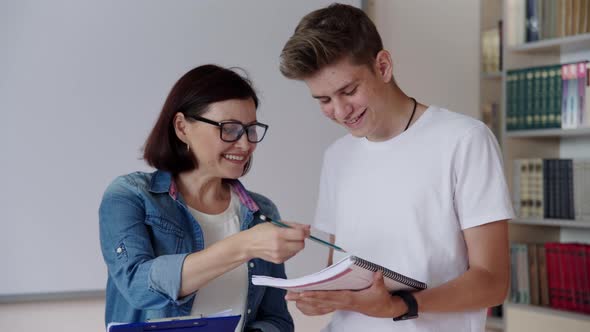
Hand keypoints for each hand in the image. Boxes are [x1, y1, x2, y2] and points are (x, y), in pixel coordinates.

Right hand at [243, 221, 309, 263]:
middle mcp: (279, 246)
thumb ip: (293, 225)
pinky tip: (282, 246)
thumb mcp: (276, 223)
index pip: (300, 235)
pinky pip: (292, 255)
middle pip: (301, 244)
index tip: (304, 230)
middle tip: (294, 235)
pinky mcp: (279, 260)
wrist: (249, 244)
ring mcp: (279, 255)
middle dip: (301, 239)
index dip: (304, 232)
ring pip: (297, 250)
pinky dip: (290, 250)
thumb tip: (307, 227)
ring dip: (295, 244)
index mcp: (278, 234)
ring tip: (286, 240)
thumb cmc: (260, 232)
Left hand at [285, 272, 407, 317]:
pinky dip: (311, 305)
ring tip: (290, 297)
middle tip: (289, 295)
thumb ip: (378, 281)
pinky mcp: (339, 305)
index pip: (329, 296)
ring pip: (318, 305)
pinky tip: (301, 303)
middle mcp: (341, 302)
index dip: (316, 295)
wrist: (381, 309)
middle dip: (303, 298)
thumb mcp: (380, 290)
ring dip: (304, 302)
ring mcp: (339, 305)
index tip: (304, 292)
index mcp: (349, 298)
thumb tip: (378, 272)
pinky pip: (323, 307)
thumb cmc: (378, 298)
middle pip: (319, 301)